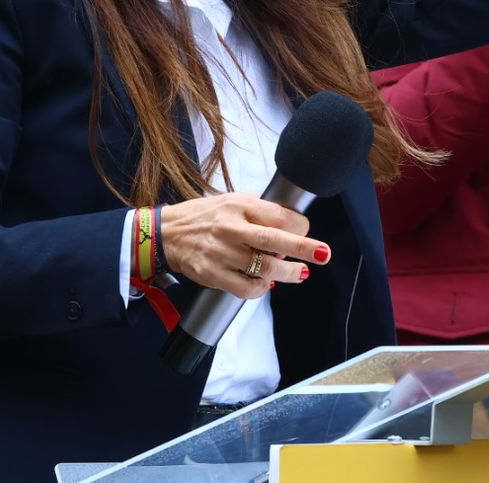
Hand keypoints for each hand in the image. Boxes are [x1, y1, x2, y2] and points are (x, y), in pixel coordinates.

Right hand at [159, 194, 328, 299]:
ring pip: (263, 268)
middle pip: (274, 240)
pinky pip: (244, 288)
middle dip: (303, 248)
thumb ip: (259, 211)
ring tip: (301, 273)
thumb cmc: (203, 216)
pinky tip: (267, 285)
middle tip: (323, 254)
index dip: (298, 225)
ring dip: (287, 273)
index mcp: (238, 206)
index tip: (306, 230)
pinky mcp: (212, 274)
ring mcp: (221, 253)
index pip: (277, 215)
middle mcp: (230, 228)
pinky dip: (261, 289)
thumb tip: (290, 225)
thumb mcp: (231, 200)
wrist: (166, 233)